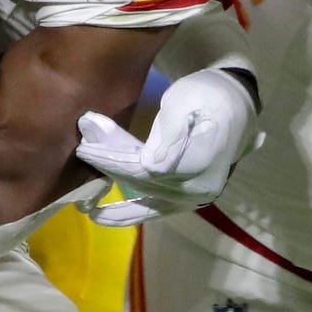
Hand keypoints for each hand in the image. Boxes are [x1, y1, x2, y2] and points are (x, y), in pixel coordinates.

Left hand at [76, 69, 262, 226]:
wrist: (231, 102)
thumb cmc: (206, 96)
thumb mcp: (187, 102)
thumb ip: (170, 133)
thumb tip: (149, 164)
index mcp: (200, 164)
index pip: (144, 168)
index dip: (112, 160)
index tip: (84, 148)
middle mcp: (198, 188)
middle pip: (141, 180)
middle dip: (108, 165)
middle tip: (80, 150)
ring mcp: (193, 196)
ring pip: (142, 193)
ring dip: (112, 185)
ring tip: (82, 190)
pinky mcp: (185, 197)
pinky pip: (152, 210)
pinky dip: (126, 213)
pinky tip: (100, 216)